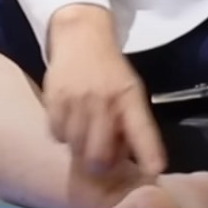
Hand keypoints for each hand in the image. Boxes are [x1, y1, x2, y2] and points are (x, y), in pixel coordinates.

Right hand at [43, 6, 167, 177]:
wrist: (81, 36)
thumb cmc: (110, 71)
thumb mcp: (129, 90)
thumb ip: (131, 122)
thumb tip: (133, 161)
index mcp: (129, 96)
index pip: (142, 130)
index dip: (148, 154)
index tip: (154, 172)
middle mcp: (104, 99)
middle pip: (100, 154)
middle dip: (102, 164)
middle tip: (102, 159)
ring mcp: (76, 100)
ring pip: (76, 148)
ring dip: (81, 148)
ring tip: (86, 133)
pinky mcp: (54, 99)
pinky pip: (57, 134)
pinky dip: (63, 135)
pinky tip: (70, 121)